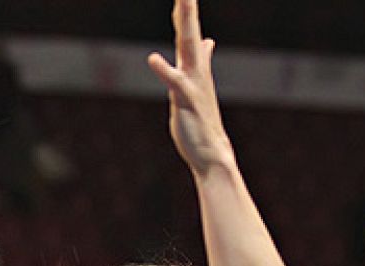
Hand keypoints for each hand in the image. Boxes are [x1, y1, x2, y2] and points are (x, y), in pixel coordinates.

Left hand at [147, 0, 235, 176]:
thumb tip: (207, 41)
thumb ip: (201, 60)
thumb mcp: (197, 84)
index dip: (186, 10)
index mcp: (196, 66)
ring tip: (182, 2)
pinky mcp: (185, 101)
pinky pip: (174, 83)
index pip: (189, 31)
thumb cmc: (201, 119)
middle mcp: (196, 71)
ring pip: (188, 48)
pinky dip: (164, 70)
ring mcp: (192, 84)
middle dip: (187, 8)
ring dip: (185, 25)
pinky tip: (152, 59)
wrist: (211, 151)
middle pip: (190, 32)